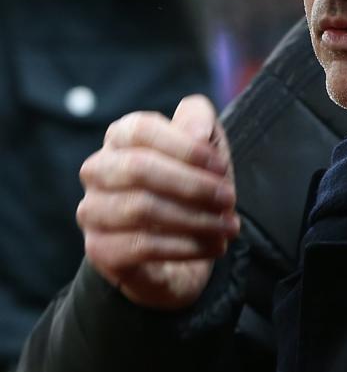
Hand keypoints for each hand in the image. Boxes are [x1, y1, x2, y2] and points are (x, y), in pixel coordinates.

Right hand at [77, 95, 240, 310]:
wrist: (183, 246)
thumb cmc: (192, 186)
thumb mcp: (207, 147)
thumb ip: (200, 122)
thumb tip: (195, 133)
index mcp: (120, 137)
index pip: (141, 130)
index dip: (186, 147)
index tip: (221, 167)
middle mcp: (98, 170)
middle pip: (138, 168)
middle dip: (193, 185)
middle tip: (229, 199)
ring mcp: (92, 210)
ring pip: (140, 208)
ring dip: (195, 218)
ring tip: (227, 227)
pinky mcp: (99, 249)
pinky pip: (141, 246)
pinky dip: (186, 246)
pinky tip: (212, 246)